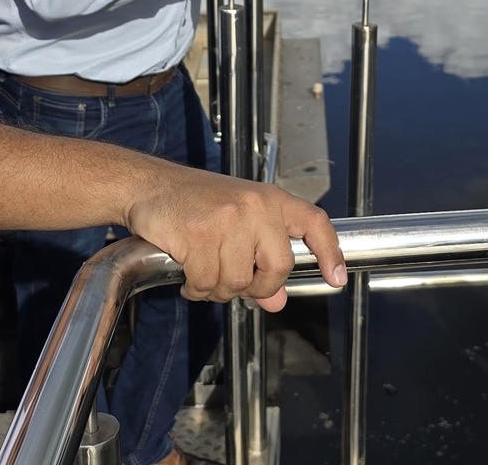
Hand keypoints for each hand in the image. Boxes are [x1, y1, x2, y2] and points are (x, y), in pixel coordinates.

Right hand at [125, 166, 345, 310]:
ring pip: (238, 281)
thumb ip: (260, 261)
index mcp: (271, 200)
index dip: (330, 252)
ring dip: (219, 289)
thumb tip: (277, 301)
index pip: (314, 223)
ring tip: (204, 272)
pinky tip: (187, 275)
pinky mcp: (199, 234)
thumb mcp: (237, 225)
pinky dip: (197, 289)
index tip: (336, 278)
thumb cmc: (196, 203)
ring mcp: (228, 219)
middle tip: (236, 284)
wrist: (151, 185)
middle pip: (278, 268)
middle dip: (257, 287)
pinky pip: (207, 283)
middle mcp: (255, 207)